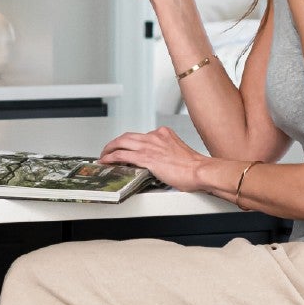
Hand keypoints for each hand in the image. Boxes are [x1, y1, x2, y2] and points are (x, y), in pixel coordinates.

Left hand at [99, 126, 215, 191]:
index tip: (125, 148)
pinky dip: (111, 157)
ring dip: (109, 149)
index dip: (129, 142)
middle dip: (115, 143)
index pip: (140, 136)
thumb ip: (165, 153)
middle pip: (127, 136)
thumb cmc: (193, 167)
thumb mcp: (177, 153)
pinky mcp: (146, 158)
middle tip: (108, 150)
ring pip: (121, 143)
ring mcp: (149, 146)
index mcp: (163, 134)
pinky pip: (122, 155)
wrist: (200, 171)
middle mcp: (155, 136)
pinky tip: (106, 161)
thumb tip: (158, 162)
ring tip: (103, 156)